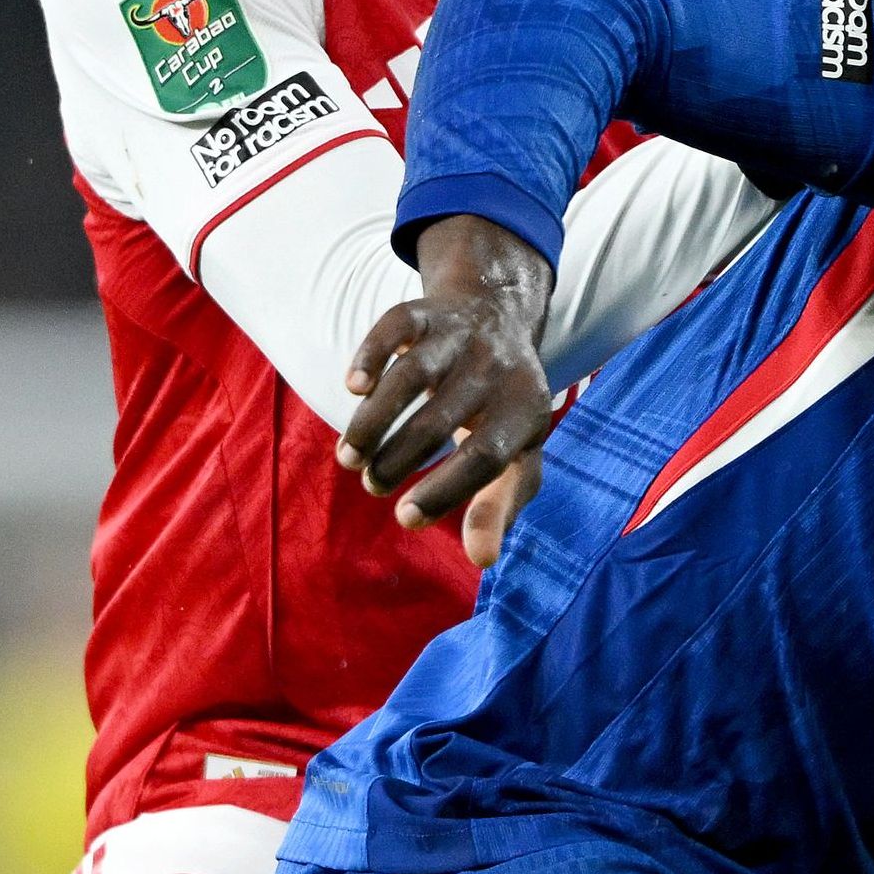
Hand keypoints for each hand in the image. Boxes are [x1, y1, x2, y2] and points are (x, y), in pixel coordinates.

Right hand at [340, 213, 557, 545]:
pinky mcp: (425, 313)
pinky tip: (353, 387)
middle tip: (373, 485)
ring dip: (373, 420)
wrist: (500, 316)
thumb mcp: (516, 456)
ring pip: (411, 375)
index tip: (406, 518)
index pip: (486, 457)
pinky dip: (371, 355)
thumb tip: (482, 560)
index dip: (445, 489)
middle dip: (400, 458)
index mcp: (525, 411)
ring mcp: (459, 336)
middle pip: (441, 418)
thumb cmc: (503, 409)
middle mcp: (495, 369)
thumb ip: (499, 506)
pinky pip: (395, 327)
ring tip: (348, 458)